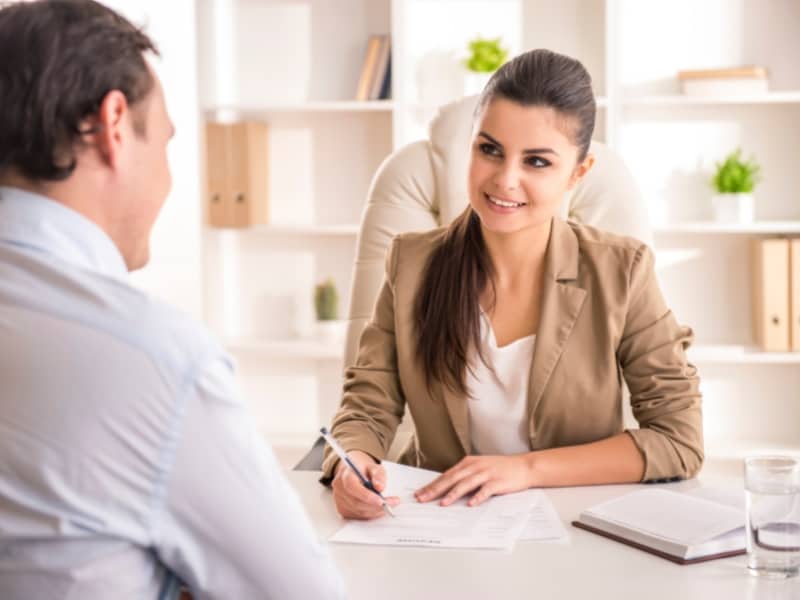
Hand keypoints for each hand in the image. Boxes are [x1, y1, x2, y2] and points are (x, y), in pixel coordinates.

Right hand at [331, 450, 399, 519]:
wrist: (355, 474)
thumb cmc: (364, 470)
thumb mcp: (374, 467)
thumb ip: (378, 475)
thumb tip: (380, 487)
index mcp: (345, 475)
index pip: (352, 487)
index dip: (366, 495)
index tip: (381, 500)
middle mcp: (339, 489)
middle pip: (356, 502)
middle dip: (376, 506)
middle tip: (392, 503)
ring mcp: (340, 501)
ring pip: (359, 511)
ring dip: (375, 511)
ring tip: (388, 504)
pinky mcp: (343, 510)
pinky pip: (358, 516)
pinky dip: (371, 514)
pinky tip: (378, 508)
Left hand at [414, 454, 533, 506]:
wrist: (524, 466)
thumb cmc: (500, 469)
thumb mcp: (479, 468)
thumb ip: (464, 476)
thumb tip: (446, 488)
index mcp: (468, 463)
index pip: (446, 475)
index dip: (432, 484)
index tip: (420, 493)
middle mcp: (475, 467)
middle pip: (452, 479)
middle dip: (436, 489)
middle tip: (423, 498)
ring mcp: (486, 474)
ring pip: (466, 484)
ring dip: (453, 493)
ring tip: (443, 503)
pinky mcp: (498, 482)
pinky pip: (486, 490)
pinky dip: (478, 497)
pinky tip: (471, 504)